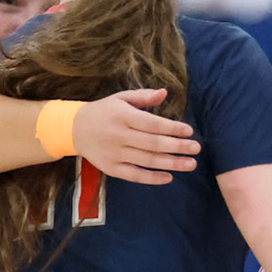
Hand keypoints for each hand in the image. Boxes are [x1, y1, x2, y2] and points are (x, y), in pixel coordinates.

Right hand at [70, 90, 198, 185]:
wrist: (75, 129)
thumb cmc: (104, 111)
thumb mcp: (121, 98)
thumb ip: (143, 97)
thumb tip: (165, 93)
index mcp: (122, 115)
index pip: (152, 124)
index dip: (172, 128)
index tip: (189, 131)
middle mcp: (118, 135)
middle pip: (153, 144)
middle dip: (177, 147)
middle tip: (196, 148)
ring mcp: (114, 154)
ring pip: (147, 160)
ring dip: (171, 163)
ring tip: (190, 164)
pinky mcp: (111, 168)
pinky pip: (134, 175)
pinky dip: (152, 178)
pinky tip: (169, 177)